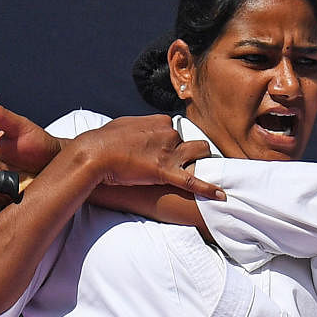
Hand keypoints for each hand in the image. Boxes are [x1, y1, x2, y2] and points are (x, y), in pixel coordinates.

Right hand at [69, 115, 223, 197]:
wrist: (94, 154)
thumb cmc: (103, 141)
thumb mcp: (123, 126)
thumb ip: (138, 128)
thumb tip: (138, 132)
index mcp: (159, 121)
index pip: (176, 130)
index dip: (172, 144)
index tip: (166, 153)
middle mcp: (168, 134)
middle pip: (190, 142)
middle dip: (190, 153)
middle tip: (185, 165)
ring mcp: (169, 152)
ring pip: (200, 152)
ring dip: (202, 162)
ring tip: (202, 172)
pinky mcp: (165, 172)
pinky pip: (193, 181)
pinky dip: (209, 189)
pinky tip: (222, 196)